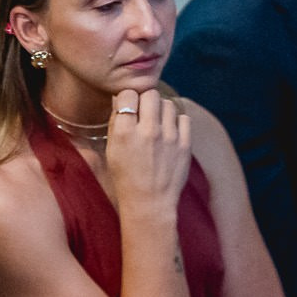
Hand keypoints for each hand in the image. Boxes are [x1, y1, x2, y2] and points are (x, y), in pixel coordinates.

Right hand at [103, 88, 189, 221]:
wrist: (149, 202)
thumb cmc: (126, 177)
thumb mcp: (111, 150)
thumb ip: (116, 123)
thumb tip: (121, 101)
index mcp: (124, 132)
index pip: (127, 95)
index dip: (127, 99)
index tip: (128, 107)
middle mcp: (147, 131)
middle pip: (150, 94)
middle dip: (146, 100)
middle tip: (143, 112)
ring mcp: (168, 137)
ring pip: (168, 104)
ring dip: (161, 110)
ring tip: (157, 123)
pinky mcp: (185, 144)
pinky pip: (183, 118)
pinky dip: (176, 121)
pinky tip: (169, 132)